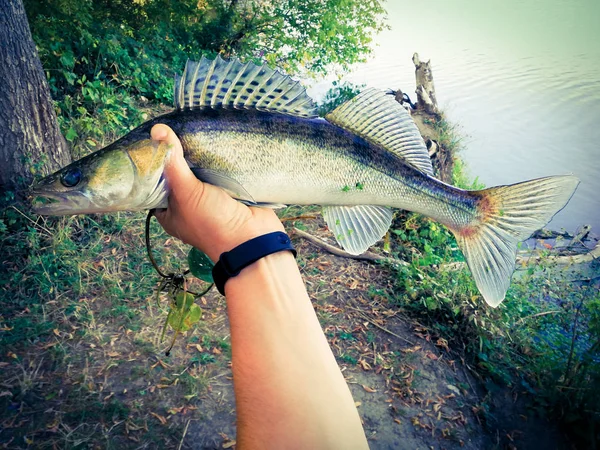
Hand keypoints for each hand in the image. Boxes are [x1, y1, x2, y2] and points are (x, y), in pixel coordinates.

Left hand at [151, 124, 283, 261]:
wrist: (252, 238)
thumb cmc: (213, 222)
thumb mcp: (187, 191)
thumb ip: (173, 162)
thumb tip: (157, 130)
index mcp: (171, 213)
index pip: (155, 185)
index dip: (154, 164)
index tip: (155, 140)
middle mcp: (188, 208)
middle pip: (179, 176)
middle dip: (180, 158)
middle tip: (178, 130)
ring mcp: (210, 201)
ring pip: (201, 174)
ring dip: (201, 158)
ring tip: (196, 131)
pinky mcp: (230, 194)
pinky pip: (221, 174)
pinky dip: (220, 163)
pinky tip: (217, 144)